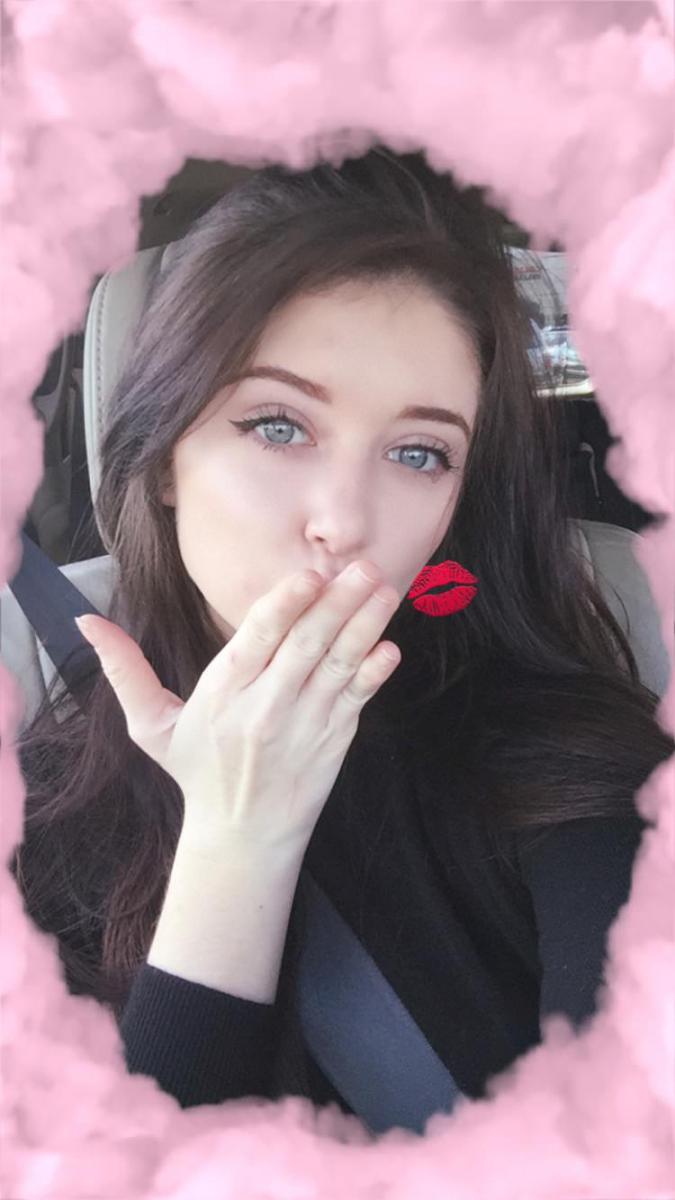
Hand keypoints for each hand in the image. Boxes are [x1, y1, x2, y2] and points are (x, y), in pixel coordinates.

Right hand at [76, 561, 400, 853]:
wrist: (243, 835)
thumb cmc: (199, 771)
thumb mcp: (151, 726)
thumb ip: (125, 670)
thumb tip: (86, 623)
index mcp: (223, 693)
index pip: (257, 640)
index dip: (285, 606)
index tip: (309, 575)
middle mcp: (266, 707)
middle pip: (305, 646)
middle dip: (336, 603)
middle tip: (362, 566)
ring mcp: (305, 723)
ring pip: (338, 667)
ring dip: (364, 627)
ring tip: (384, 591)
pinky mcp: (335, 739)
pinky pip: (358, 700)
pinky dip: (374, 675)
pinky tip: (390, 649)